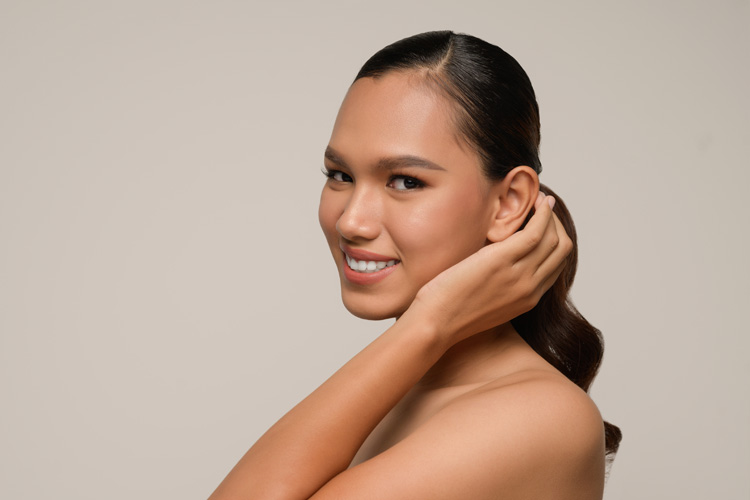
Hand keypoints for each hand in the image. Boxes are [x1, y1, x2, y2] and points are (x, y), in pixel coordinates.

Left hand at [402, 192, 571, 346]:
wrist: (435, 323)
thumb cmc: (448, 311)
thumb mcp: (484, 298)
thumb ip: (499, 282)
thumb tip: (494, 256)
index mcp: (527, 299)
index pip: (557, 265)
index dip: (555, 238)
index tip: (544, 221)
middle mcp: (530, 289)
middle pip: (561, 250)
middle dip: (557, 223)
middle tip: (543, 206)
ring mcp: (519, 276)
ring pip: (553, 239)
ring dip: (549, 214)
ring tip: (538, 199)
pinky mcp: (502, 261)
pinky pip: (535, 232)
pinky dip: (540, 214)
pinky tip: (534, 202)